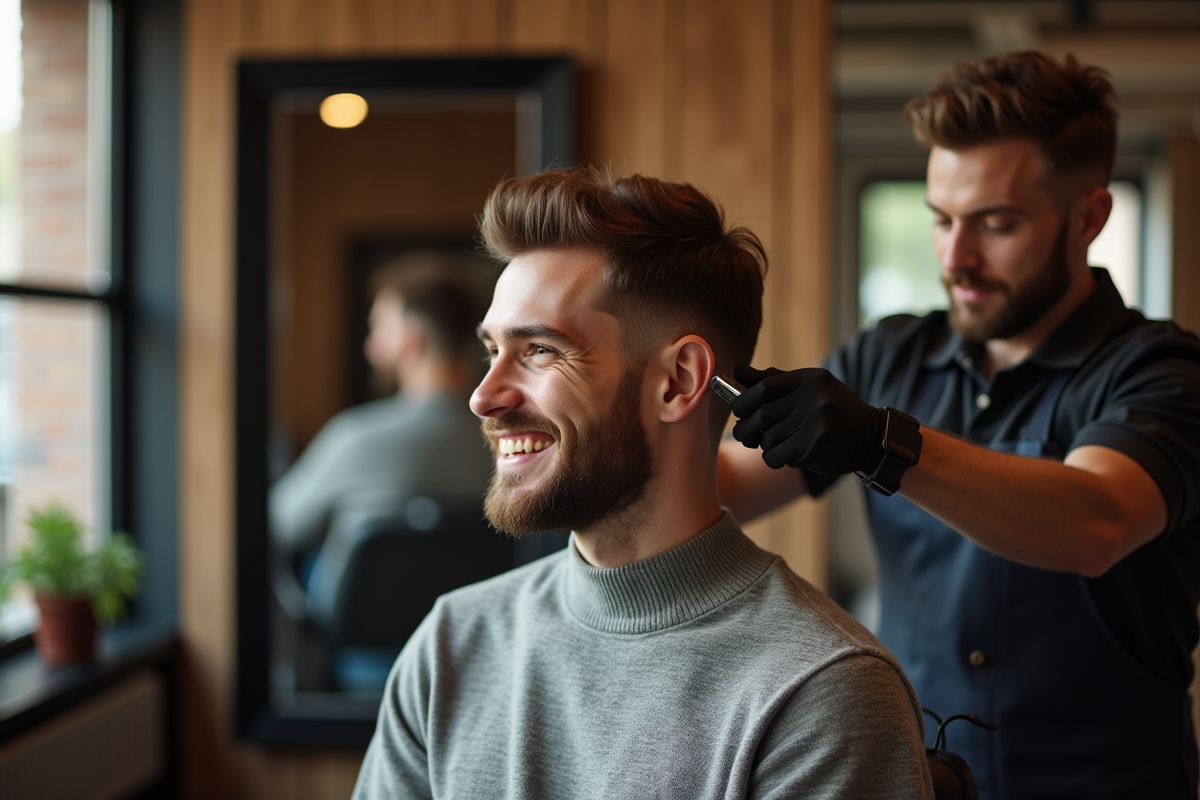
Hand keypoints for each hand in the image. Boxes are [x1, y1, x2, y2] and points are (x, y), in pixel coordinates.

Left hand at [730, 365, 884, 474]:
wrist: (870, 438)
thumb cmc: (831, 411)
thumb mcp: (807, 388)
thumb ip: (773, 381)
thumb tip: (736, 373)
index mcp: (809, 378)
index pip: (763, 387)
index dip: (743, 401)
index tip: (738, 411)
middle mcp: (814, 397)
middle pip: (760, 415)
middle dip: (745, 429)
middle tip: (745, 436)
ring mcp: (817, 421)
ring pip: (767, 439)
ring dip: (765, 446)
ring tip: (778, 444)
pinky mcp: (817, 445)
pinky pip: (777, 455)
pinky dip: (774, 459)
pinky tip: (787, 456)